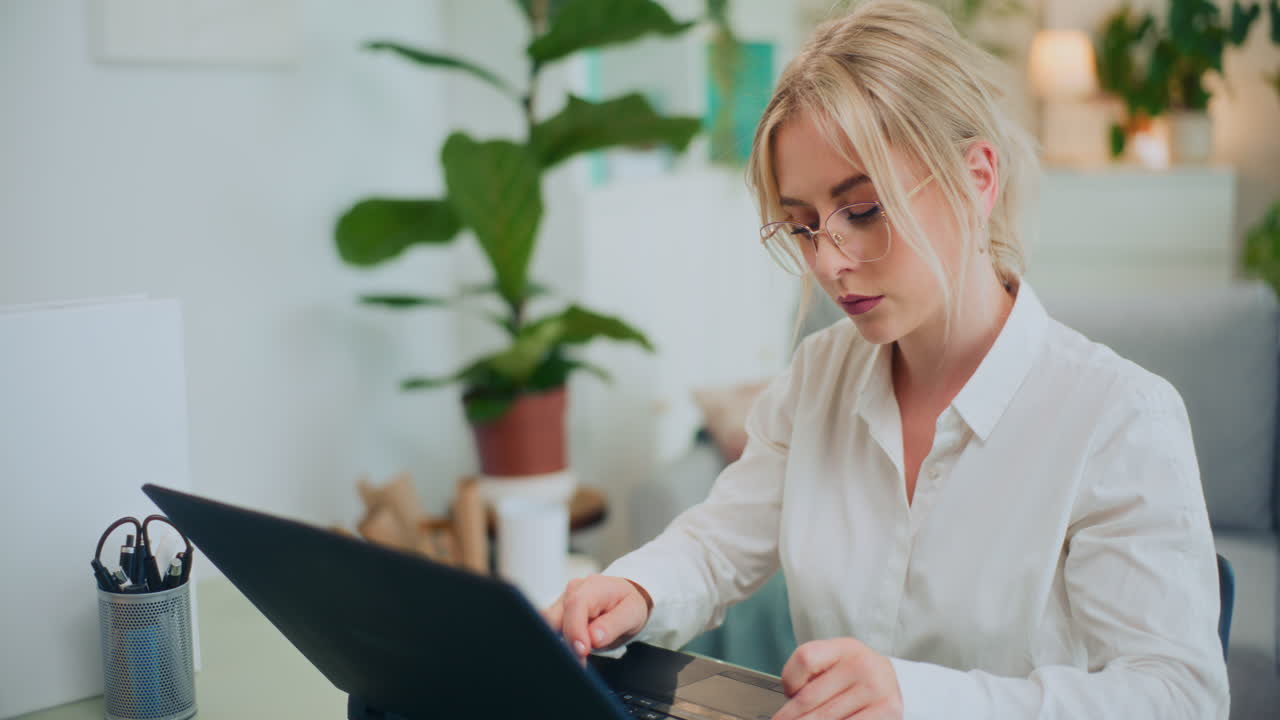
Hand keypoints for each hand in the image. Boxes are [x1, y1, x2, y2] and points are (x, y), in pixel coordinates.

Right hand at [541, 575, 652, 664]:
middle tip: (582, 661)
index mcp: (594, 586)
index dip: (575, 629)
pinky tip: (574, 650)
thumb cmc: (628, 604)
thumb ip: (613, 625)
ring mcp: (563, 600)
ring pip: (549, 626)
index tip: (582, 651)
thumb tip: (593, 638)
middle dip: (566, 642)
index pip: (576, 605)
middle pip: (555, 617)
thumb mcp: (632, 614)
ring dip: (562, 644)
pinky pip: (551, 629)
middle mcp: (574, 590)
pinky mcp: (558, 612)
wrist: (625, 598)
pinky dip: (561, 643)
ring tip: (581, 658)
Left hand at [773, 638, 902, 719]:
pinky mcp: (886, 711)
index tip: (787, 695)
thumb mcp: (837, 661)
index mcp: (844, 647)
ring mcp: (875, 689)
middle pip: (810, 697)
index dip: (790, 680)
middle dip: (791, 716)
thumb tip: (790, 703)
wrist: (896, 683)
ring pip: (827, 717)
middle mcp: (861, 665)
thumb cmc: (857, 675)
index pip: (806, 658)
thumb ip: (813, 674)